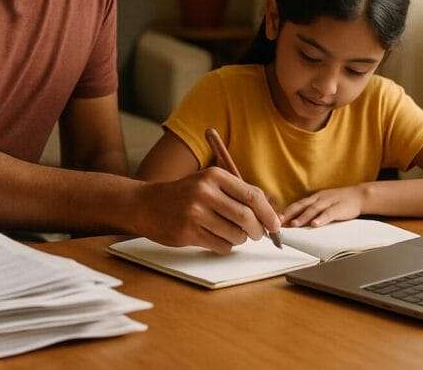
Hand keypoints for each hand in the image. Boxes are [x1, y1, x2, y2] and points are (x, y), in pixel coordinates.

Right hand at [134, 167, 281, 254]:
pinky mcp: (188, 232)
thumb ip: (237, 194)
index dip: (269, 214)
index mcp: (214, 176)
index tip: (275, 225)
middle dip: (257, 231)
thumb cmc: (184, 195)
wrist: (147, 204)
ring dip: (239, 239)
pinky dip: (225, 246)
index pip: (253, 195)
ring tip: (229, 233)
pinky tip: (214, 238)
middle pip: (247, 217)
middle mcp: (205, 192)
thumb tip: (269, 215)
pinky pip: (221, 246)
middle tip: (256, 235)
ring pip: (235, 235)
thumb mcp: (208, 183)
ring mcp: (195, 213)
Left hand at [279, 186, 365, 227]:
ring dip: (302, 217)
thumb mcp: (323, 203)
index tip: (274, 218)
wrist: (359, 196)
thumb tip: (296, 220)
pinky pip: (328, 214)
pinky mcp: (338, 208)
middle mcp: (318, 199)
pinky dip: (321, 219)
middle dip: (289, 214)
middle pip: (301, 206)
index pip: (297, 205)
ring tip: (293, 224)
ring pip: (313, 210)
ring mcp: (328, 202)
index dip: (286, 211)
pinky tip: (315, 224)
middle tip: (278, 221)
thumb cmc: (339, 202)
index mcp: (314, 198)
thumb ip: (311, 210)